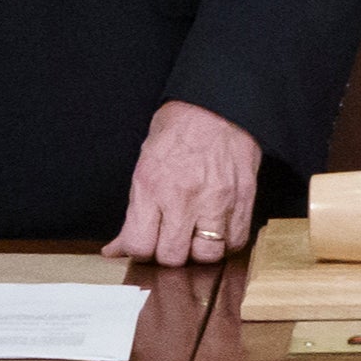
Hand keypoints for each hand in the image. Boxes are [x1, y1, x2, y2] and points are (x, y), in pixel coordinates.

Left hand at [104, 101, 262, 265]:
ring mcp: (217, 199)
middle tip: (170, 239)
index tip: (146, 243)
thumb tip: (117, 247)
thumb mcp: (145, 163)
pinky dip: (226, 243)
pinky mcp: (243, 198)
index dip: (140, 251)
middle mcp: (183, 196)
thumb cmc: (179, 128)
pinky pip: (236, 241)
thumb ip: (133, 210)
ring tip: (196, 237)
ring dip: (199, 252)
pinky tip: (218, 230)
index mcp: (152, 185)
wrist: (219, 103)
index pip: (140, 246)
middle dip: (169, 254)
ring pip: (207, 255)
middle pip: (173, 257)